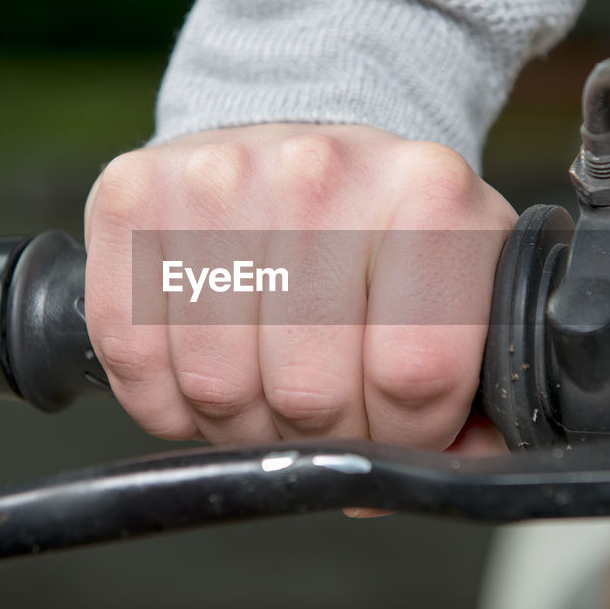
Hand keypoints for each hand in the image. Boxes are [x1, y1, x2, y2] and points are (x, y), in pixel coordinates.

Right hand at [84, 124, 514, 454]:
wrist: (297, 136)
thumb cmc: (380, 229)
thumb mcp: (463, 286)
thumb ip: (478, 391)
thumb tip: (447, 472)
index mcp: (428, 194)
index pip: (413, 378)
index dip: (403, 437)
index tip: (395, 426)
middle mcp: (318, 171)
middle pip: (309, 395)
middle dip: (319, 438)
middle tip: (324, 415)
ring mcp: (217, 178)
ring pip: (216, 388)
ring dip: (240, 425)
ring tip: (265, 391)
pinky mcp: (133, 194)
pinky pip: (132, 355)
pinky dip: (164, 401)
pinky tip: (198, 374)